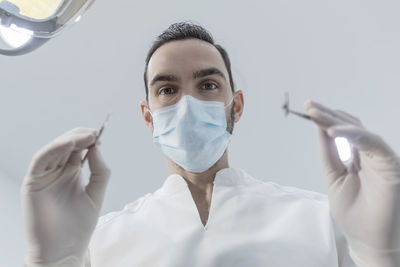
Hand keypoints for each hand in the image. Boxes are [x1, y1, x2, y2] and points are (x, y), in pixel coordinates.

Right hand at [21, 128, 110, 266]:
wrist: (65, 249)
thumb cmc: (79, 225)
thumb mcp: (96, 194)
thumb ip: (99, 171)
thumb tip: (97, 147)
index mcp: (72, 173)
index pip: (78, 149)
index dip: (88, 140)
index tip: (101, 134)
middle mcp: (57, 172)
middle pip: (66, 146)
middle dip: (80, 136)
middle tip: (94, 133)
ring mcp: (45, 176)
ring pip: (54, 149)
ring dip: (69, 139)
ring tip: (86, 136)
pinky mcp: (33, 182)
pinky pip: (41, 159)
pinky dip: (54, 149)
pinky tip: (70, 144)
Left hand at [305, 100, 399, 266]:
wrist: (367, 239)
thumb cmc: (352, 212)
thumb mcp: (333, 176)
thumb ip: (329, 153)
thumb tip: (320, 128)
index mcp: (354, 157)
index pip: (340, 132)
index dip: (324, 120)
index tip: (308, 109)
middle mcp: (368, 154)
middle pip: (349, 126)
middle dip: (328, 114)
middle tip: (309, 105)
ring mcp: (379, 158)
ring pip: (359, 131)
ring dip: (337, 120)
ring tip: (316, 114)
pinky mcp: (390, 164)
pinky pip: (372, 143)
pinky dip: (353, 134)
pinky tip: (334, 130)